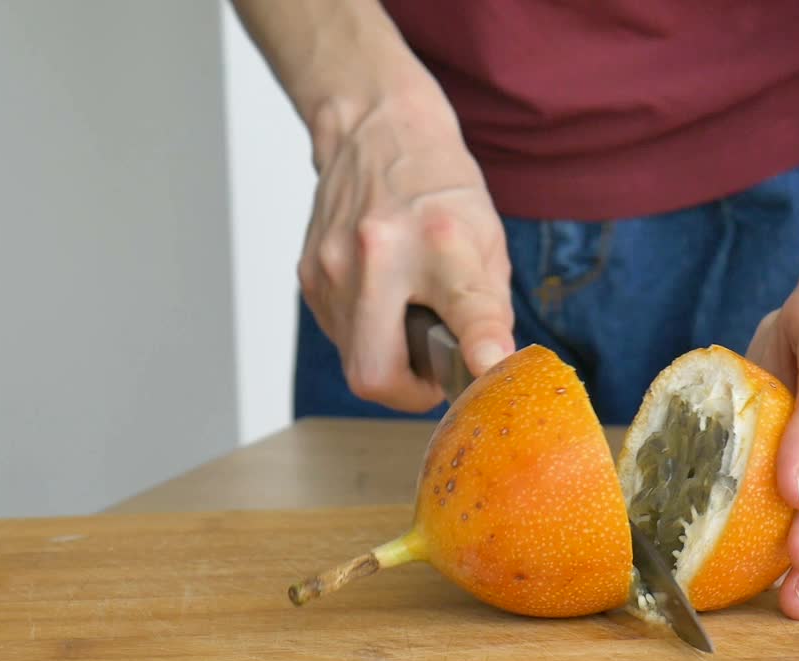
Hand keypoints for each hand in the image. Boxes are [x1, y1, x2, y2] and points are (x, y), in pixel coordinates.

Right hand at [298, 93, 514, 411]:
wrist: (376, 130)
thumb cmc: (438, 186)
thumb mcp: (487, 237)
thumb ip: (489, 311)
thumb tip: (489, 370)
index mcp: (441, 241)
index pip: (465, 305)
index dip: (479, 344)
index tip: (490, 368)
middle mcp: (378, 254)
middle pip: (375, 372)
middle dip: (407, 392)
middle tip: (432, 373)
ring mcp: (332, 267)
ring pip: (354, 362)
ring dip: (387, 361)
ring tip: (408, 321)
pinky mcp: (308, 276)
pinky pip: (339, 337)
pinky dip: (366, 336)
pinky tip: (382, 302)